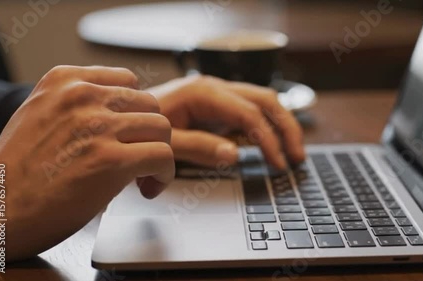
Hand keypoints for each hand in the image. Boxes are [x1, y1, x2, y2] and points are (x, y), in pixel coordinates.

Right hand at [0, 66, 173, 261]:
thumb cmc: (17, 171)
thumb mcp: (41, 114)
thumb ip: (79, 106)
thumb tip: (121, 113)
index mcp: (65, 82)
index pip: (128, 81)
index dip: (136, 112)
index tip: (132, 132)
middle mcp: (82, 97)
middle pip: (150, 105)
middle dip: (149, 133)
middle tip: (140, 157)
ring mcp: (97, 127)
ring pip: (161, 128)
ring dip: (159, 154)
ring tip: (143, 175)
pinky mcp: (110, 160)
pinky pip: (163, 156)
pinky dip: (164, 174)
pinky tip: (147, 187)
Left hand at [147, 75, 304, 169]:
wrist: (124, 118)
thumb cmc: (140, 128)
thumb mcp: (165, 143)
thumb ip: (199, 147)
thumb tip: (235, 154)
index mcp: (204, 92)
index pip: (250, 114)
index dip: (268, 140)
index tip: (278, 164)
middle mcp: (215, 88)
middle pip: (265, 100)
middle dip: (286, 128)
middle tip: (298, 157)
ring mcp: (218, 95)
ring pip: (262, 103)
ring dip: (280, 126)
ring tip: (291, 152)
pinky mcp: (217, 106)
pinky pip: (249, 112)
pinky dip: (265, 128)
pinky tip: (267, 148)